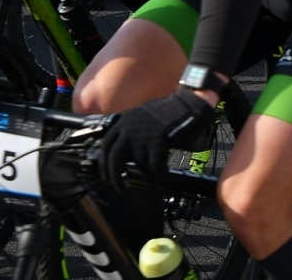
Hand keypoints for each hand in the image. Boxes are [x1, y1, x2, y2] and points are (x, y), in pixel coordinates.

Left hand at [98, 90, 217, 186]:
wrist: (188, 104)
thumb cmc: (167, 111)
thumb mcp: (141, 116)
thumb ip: (129, 131)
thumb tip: (122, 155)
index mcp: (124, 121)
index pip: (105, 147)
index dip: (104, 164)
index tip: (106, 176)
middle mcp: (129, 128)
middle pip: (114, 159)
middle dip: (115, 177)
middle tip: (120, 188)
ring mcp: (142, 134)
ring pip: (139, 163)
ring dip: (147, 170)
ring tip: (155, 171)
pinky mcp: (157, 140)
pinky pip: (154, 165)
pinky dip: (159, 171)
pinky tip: (164, 172)